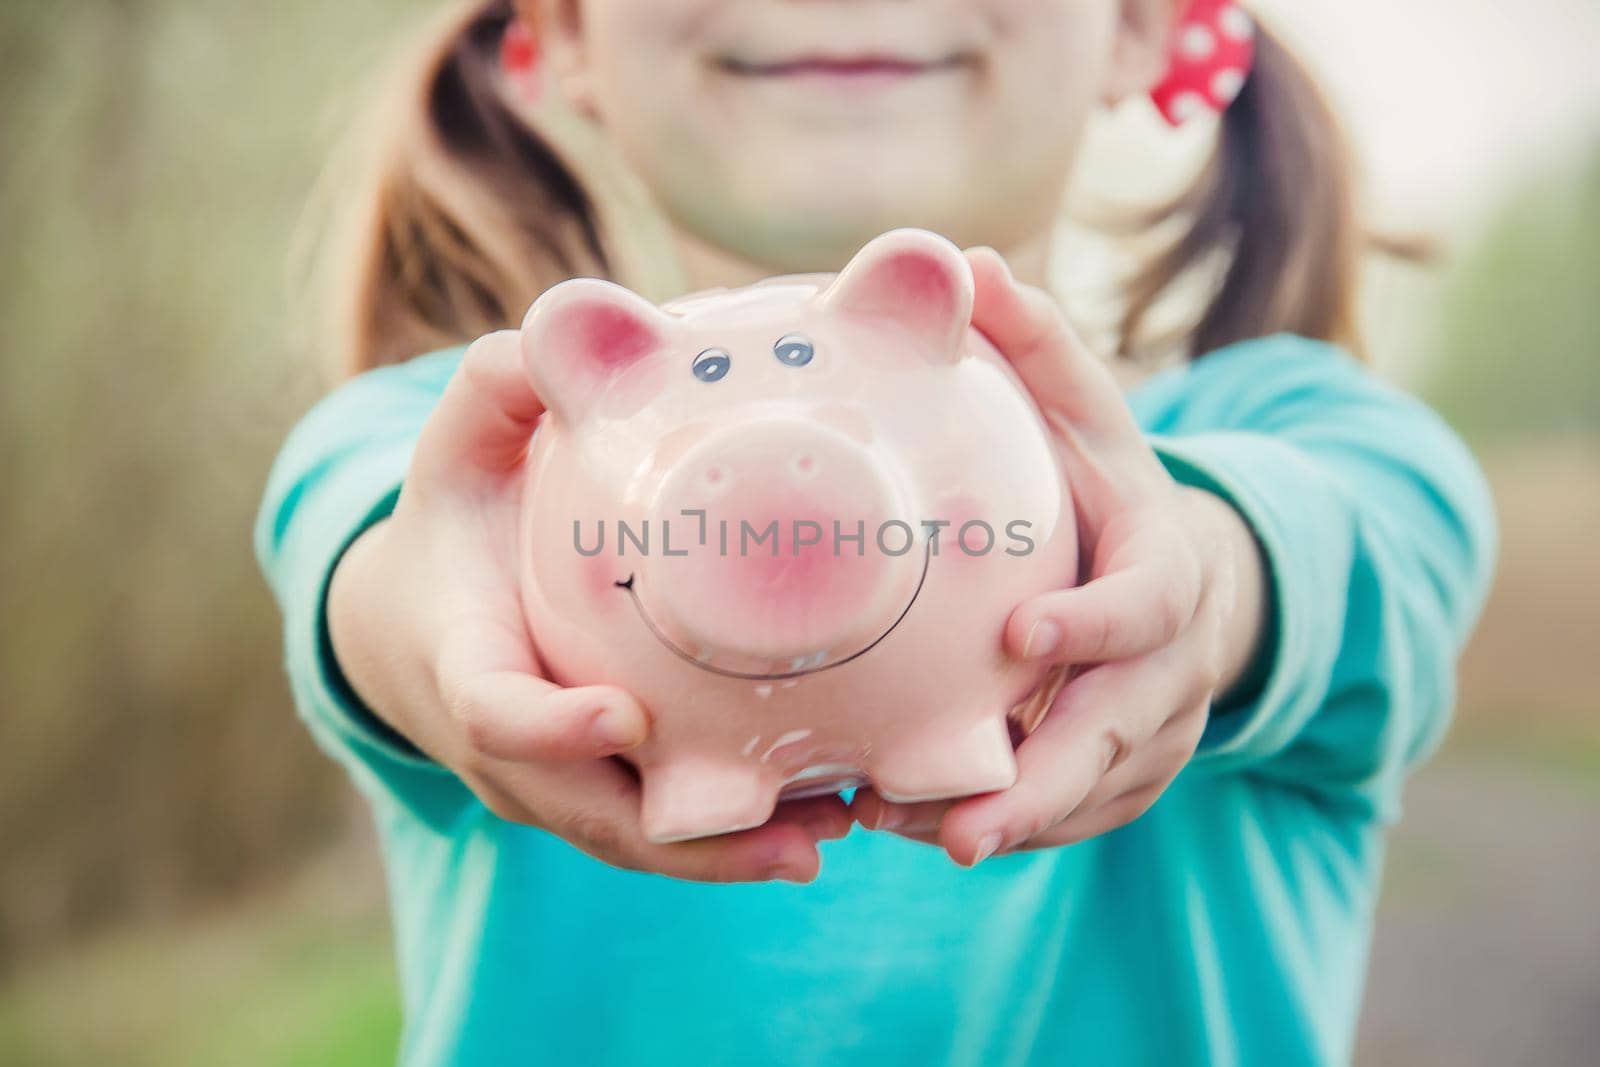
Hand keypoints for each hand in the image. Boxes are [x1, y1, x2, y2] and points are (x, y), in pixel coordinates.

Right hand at [329, 330, 849, 882]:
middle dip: (687, 837)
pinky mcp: (596, 792)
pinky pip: (664, 830)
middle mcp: (508, 751)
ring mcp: (551, 784)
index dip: (552, 729)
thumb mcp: (456, 453)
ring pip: (638, 841)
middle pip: (590, 814)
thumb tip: (554, 332)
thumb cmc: (451, 524)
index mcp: (463, 665)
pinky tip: (827, 819)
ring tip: (834, 833)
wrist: (417, 622)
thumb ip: (495, 392)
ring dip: (732, 853)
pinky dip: (735, 838)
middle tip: (796, 830)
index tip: (626, 720)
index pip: (495, 713)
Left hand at [849, 248, 1266, 863]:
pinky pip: (1078, 818)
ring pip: (1092, 793)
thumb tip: (966, 259)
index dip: (1094, 624)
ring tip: (909, 836)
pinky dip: (1012, 830)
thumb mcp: (1090, 418)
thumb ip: (1039, 348)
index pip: (1146, 603)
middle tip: (962, 825)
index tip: (1022, 636)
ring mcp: (1157, 731)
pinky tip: (921, 834)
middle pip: (1122, 732)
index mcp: (1164, 570)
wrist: (1196, 585)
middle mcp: (1170, 664)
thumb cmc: (1114, 494)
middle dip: (1046, 782)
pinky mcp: (1131, 776)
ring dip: (1009, 819)